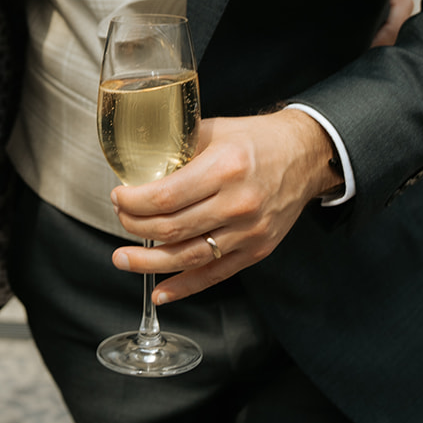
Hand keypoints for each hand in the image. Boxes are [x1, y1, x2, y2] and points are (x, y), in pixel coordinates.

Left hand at [109, 109, 339, 305]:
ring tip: (123, 260)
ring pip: (189, 256)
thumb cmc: (257, 139)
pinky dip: (185, 287)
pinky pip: (215, 275)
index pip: (165, 197)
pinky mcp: (257, 250)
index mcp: (224, 168)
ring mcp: (249, 232)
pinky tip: (161, 292)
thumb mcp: (214, 130)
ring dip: (150, 263)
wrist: (304, 155)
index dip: (133, 203)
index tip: (118, 197)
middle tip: (119, 220)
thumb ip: (178, 148)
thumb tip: (139, 165)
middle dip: (135, 227)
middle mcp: (238, 203)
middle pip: (173, 228)